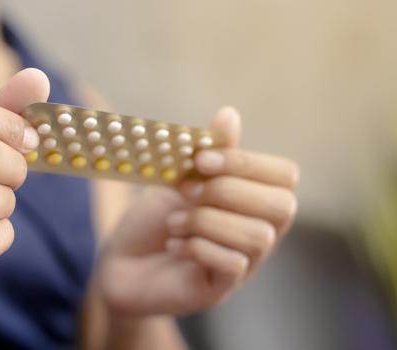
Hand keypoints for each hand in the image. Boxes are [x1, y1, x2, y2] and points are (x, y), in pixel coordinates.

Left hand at [97, 107, 298, 316]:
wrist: (120, 261)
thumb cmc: (153, 219)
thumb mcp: (177, 178)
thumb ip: (207, 152)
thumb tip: (229, 113)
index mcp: (252, 201)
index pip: (285, 176)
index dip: (247, 163)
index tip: (201, 159)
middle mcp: (258, 233)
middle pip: (282, 207)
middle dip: (229, 190)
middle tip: (187, 190)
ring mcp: (244, 265)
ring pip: (258, 237)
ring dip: (207, 220)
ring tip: (175, 221)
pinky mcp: (220, 289)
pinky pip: (233, 265)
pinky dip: (198, 247)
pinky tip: (174, 243)